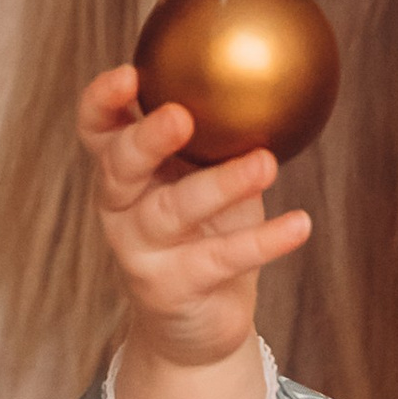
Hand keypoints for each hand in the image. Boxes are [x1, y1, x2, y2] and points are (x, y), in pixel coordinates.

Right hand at [80, 65, 310, 369]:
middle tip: (181, 118)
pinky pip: (219, 259)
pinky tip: (300, 224)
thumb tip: (269, 73)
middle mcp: (120, 208)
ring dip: (221, 185)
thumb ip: (217, 136)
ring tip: (266, 163)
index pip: (97, 130)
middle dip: (147, 139)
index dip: (103, 101)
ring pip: (173, 211)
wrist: (195, 325)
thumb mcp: (203, 178)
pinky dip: (263, 241)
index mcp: (123, 171)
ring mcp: (138, 251)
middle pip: (120, 167)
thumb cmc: (205, 233)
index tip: (130, 73)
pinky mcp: (169, 289)